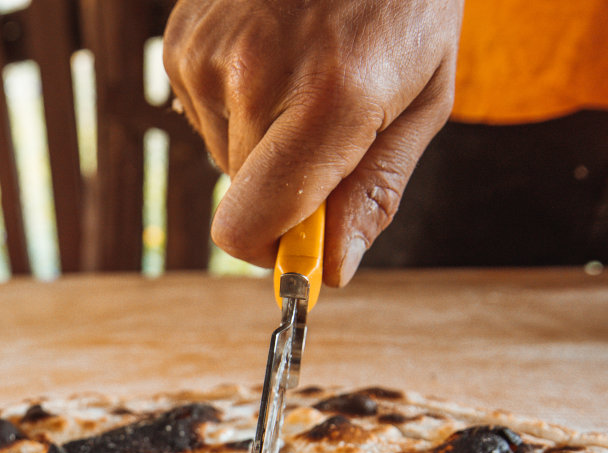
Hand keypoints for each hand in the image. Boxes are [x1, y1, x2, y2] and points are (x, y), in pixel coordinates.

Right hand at [164, 0, 463, 282]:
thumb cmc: (406, 1)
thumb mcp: (425, 97)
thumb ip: (375, 191)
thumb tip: (331, 270)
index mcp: (330, 98)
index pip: (250, 226)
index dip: (271, 252)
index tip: (302, 248)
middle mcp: (256, 75)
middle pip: (243, 199)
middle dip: (285, 187)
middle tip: (332, 127)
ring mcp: (208, 52)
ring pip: (225, 156)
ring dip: (262, 139)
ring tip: (305, 71)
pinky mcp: (182, 38)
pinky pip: (205, 113)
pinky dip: (238, 101)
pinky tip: (274, 52)